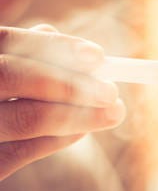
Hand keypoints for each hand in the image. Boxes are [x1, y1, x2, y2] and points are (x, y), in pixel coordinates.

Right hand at [0, 24, 124, 179]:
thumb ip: (21, 53)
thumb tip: (61, 38)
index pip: (6, 41)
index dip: (53, 46)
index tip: (97, 56)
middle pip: (12, 78)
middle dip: (69, 84)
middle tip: (110, 91)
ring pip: (23, 119)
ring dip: (77, 115)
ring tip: (113, 112)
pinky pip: (21, 152)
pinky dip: (57, 140)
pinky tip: (83, 131)